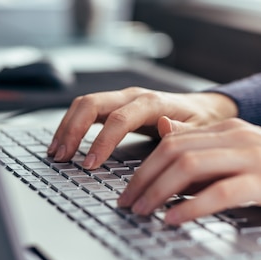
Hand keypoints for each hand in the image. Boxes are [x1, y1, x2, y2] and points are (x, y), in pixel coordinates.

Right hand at [47, 87, 237, 168]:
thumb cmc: (202, 122)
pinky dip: (71, 125)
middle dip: (73, 130)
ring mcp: (122, 99)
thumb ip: (183, 131)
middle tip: (62, 157)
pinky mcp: (115, 106)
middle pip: (92, 103)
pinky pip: (87, 110)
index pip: (119, 118)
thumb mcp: (201, 129)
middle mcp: (133, 96)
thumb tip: (165, 127)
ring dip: (66, 127)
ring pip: (84, 104)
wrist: (204, 109)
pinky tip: (63, 144)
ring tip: (56, 153)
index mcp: (153, 102)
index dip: (102, 140)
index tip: (90, 164)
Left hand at [118, 118, 260, 225]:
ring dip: (159, 192)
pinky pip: (221, 191)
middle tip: (127, 204)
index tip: (127, 190)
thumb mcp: (242, 157)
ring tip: (143, 212)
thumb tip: (165, 131)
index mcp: (229, 128)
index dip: (143, 166)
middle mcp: (238, 136)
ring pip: (191, 166)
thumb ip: (205, 147)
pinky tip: (175, 219)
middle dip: (142, 179)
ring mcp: (255, 155)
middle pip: (174, 151)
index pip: (172, 141)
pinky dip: (192, 206)